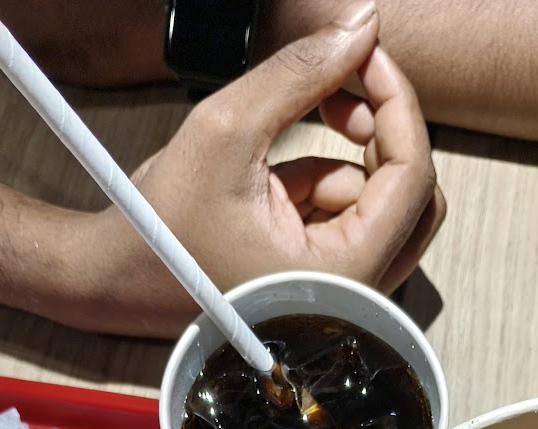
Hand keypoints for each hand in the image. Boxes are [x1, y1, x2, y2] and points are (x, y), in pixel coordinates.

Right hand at [65, 2, 442, 335]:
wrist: (121, 279)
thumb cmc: (163, 227)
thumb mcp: (226, 128)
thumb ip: (299, 71)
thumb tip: (362, 23)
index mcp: (343, 273)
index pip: (413, 175)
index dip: (397, 101)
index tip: (363, 54)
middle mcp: (356, 292)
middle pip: (416, 194)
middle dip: (381, 130)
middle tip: (335, 88)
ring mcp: (344, 289)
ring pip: (385, 201)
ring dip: (346, 156)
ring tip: (281, 147)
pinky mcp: (326, 278)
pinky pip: (353, 215)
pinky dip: (324, 183)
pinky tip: (274, 183)